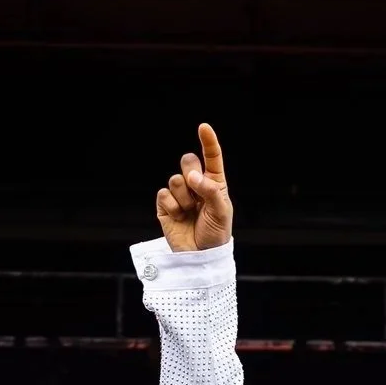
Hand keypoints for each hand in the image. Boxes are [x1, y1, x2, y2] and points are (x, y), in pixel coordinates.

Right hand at [155, 124, 233, 252]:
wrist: (200, 257)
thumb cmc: (216, 234)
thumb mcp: (221, 212)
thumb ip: (210, 190)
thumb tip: (191, 176)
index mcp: (214, 183)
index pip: (211, 157)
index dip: (208, 141)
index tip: (203, 127)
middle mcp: (196, 185)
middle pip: (187, 161)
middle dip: (191, 171)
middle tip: (196, 189)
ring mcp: (180, 194)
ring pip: (175, 179)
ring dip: (184, 197)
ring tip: (190, 212)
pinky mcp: (165, 205)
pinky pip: (164, 194)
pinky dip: (173, 207)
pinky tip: (179, 218)